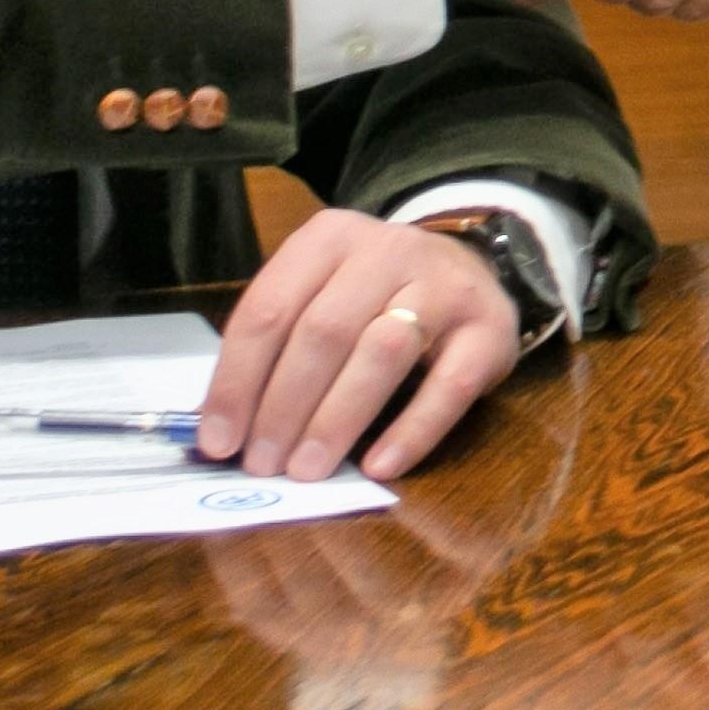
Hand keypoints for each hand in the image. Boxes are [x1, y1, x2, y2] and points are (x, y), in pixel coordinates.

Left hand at [195, 209, 526, 482]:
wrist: (473, 270)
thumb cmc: (377, 296)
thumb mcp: (323, 293)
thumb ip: (278, 346)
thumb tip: (224, 429)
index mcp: (329, 238)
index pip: (269, 308)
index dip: (238, 379)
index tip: (219, 442)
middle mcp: (387, 249)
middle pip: (323, 331)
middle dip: (283, 406)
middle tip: (263, 465)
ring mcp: (443, 285)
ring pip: (381, 352)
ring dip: (336, 420)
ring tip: (307, 471)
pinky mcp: (489, 328)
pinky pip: (448, 386)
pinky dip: (410, 431)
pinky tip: (380, 467)